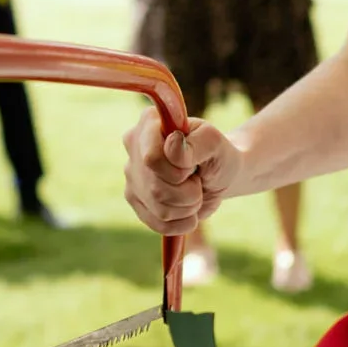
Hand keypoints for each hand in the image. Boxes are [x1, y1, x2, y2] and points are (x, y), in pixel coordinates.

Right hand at [121, 110, 240, 234]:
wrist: (217, 175)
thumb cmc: (216, 154)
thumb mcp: (215, 143)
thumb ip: (197, 142)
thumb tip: (172, 147)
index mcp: (149, 122)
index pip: (152, 158)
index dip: (179, 170)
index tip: (192, 165)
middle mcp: (133, 146)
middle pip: (156, 187)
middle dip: (188, 192)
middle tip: (198, 181)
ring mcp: (131, 175)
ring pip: (159, 208)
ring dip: (188, 207)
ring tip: (194, 193)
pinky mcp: (134, 200)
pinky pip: (157, 224)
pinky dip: (181, 222)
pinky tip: (188, 211)